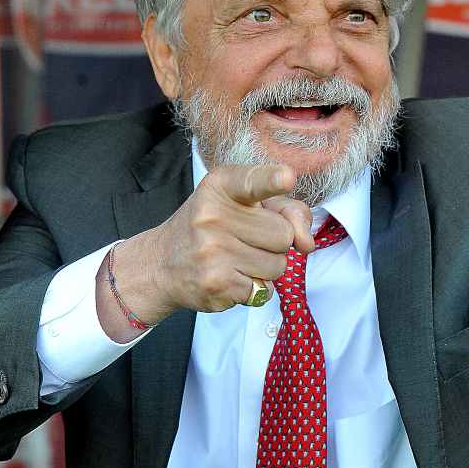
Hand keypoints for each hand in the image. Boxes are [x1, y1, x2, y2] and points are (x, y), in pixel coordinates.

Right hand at [112, 164, 313, 326]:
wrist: (161, 265)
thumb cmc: (211, 228)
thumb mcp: (243, 204)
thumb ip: (285, 209)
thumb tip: (307, 243)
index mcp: (221, 186)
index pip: (253, 181)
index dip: (272, 179)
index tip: (286, 177)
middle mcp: (212, 216)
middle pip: (284, 234)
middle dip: (276, 241)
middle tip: (247, 238)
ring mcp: (212, 252)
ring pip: (279, 265)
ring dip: (268, 266)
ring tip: (239, 258)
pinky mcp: (216, 284)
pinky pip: (265, 290)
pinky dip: (255, 287)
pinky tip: (232, 276)